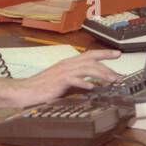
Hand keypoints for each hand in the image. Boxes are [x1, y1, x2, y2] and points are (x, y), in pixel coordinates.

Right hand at [0, 49, 122, 109]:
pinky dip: (84, 83)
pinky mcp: (58, 81)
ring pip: (86, 68)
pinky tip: (92, 87)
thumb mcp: (63, 82)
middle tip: (120, 73)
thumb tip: (93, 84)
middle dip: (108, 65)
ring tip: (112, 80)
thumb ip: (76, 80)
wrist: (25, 91)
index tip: (118, 54)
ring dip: (101, 74)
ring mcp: (63, 72)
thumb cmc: (42, 87)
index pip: (89, 54)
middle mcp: (67, 64)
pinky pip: (74, 80)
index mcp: (68, 63)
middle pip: (91, 60)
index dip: (104, 54)